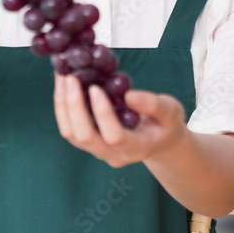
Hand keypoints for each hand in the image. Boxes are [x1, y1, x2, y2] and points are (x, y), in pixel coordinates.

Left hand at [53, 73, 188, 167]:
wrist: (159, 140)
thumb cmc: (166, 124)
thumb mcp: (170, 111)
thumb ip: (154, 105)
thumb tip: (129, 95)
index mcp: (137, 148)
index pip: (115, 136)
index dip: (102, 113)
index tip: (95, 88)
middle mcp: (114, 154)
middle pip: (86, 137)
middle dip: (74, 107)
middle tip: (70, 78)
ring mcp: (99, 151)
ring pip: (72, 134)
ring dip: (63, 106)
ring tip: (62, 78)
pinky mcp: (89, 142)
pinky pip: (69, 129)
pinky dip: (63, 107)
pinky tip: (63, 86)